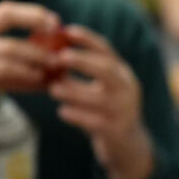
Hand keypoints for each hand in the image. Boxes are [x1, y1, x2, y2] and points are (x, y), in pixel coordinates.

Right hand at [0, 1, 59, 151]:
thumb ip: (12, 70)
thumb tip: (45, 75)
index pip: (5, 9)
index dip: (32, 12)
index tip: (54, 21)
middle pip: (7, 16)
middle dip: (37, 23)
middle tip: (60, 37)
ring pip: (11, 46)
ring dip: (37, 55)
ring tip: (56, 66)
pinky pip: (4, 70)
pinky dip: (26, 74)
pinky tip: (40, 81)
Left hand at [49, 25, 153, 178]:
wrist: (127, 148)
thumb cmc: (106, 113)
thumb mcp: (100, 90)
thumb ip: (82, 75)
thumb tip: (51, 55)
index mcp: (122, 74)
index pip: (107, 50)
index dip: (88, 39)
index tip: (67, 30)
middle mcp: (127, 89)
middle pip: (107, 70)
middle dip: (83, 61)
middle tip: (59, 57)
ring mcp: (124, 111)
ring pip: (100, 98)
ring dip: (75, 91)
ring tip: (53, 88)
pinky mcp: (117, 131)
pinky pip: (96, 122)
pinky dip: (78, 116)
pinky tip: (62, 112)